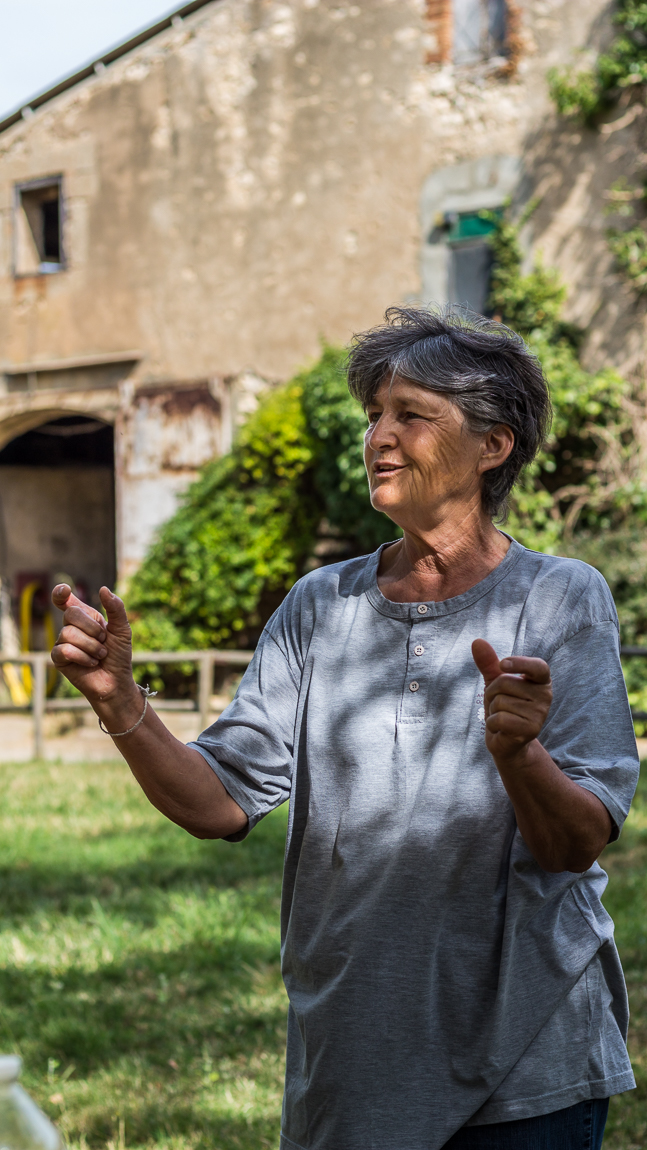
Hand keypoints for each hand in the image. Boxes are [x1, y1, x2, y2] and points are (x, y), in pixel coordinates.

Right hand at [51, 585, 135, 705]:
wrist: (116, 680)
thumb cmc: (119, 655)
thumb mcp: (122, 630)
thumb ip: (116, 608)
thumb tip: (103, 589)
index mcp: (85, 617)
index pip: (66, 601)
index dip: (60, 593)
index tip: (65, 591)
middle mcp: (71, 627)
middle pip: (70, 613)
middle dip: (92, 628)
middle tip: (103, 640)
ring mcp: (63, 642)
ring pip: (68, 633)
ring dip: (91, 646)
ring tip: (100, 655)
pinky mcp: (58, 658)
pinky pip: (65, 650)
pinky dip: (83, 657)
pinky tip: (91, 663)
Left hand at [472, 638, 552, 766]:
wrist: (506, 740)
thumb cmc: (504, 707)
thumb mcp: (495, 683)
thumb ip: (489, 662)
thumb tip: (477, 641)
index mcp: (541, 681)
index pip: (538, 667)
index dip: (519, 663)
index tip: (502, 665)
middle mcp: (546, 696)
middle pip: (505, 683)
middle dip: (492, 693)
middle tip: (499, 705)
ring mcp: (540, 714)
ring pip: (500, 701)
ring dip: (492, 710)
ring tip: (502, 717)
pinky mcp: (531, 730)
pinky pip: (499, 719)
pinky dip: (492, 724)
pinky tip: (501, 729)